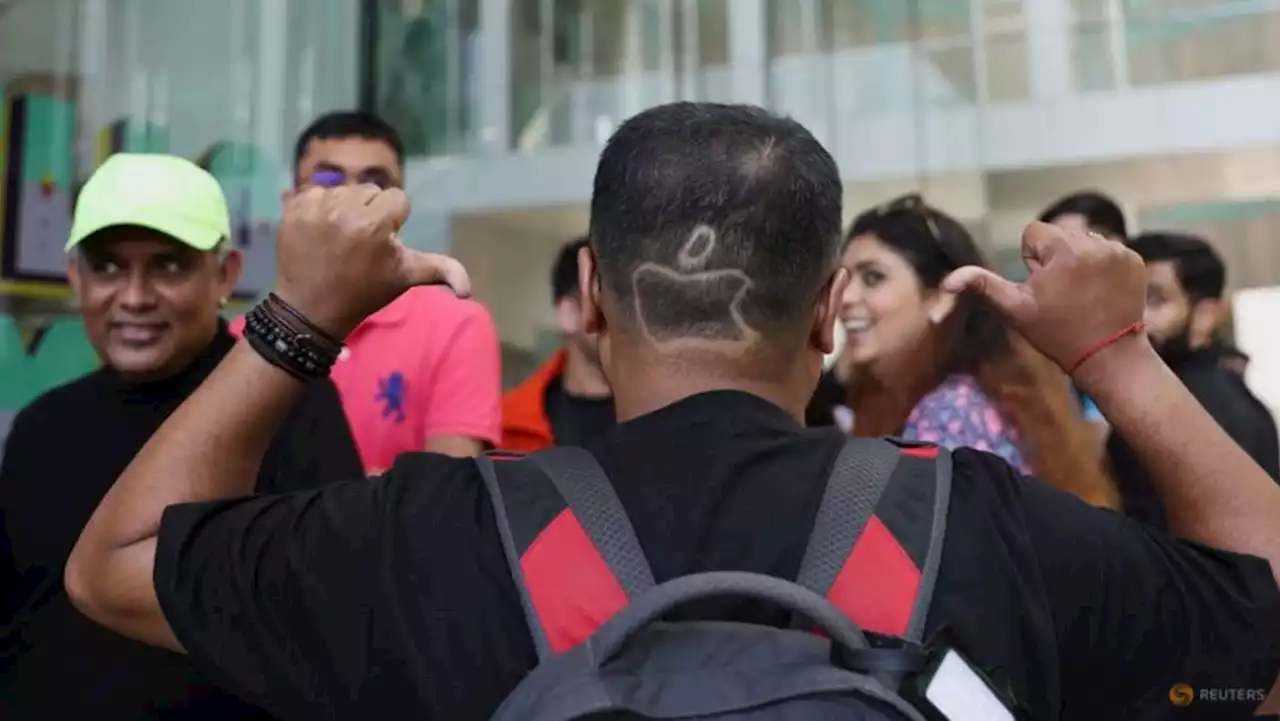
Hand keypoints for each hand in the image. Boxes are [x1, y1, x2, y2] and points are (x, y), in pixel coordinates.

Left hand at [273, 184, 470, 336]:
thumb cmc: (364, 292)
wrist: (310, 310)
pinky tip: (320, 232)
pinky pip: (315, 192)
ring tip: (340, 237)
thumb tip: (468, 292)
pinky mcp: (293, 209)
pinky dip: (319, 208)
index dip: (394, 221)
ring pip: (343, 190)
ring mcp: (316, 208)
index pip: (397, 199)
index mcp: (376, 224)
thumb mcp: (406, 278)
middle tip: (361, 242)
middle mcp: (345, 209)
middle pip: (370, 191)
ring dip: (345, 208)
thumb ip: (442, 271)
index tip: (383, 243)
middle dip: (370, 211)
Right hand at [940, 221, 1146, 373]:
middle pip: (1060, 235)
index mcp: (1062, 249)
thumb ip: (983, 286)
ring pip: (1084, 242)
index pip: (1034, 233)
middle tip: (1062, 293)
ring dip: (1079, 260)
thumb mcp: (1015, 310)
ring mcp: (1118, 251)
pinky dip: (1102, 266)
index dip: (1032, 261)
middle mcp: (1093, 242)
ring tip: (1082, 292)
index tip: (1042, 287)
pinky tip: (1101, 292)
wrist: (1108, 355)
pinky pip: (1108, 251)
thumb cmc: (1056, 333)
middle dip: (1056, 258)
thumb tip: (947, 280)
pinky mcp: (1135, 260)